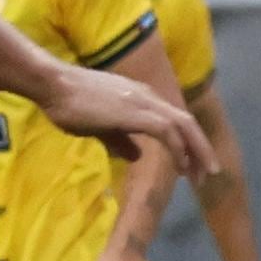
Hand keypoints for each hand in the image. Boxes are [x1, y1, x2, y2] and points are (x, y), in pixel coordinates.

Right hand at [36, 61, 210, 176]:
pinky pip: (166, 131)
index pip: (175, 120)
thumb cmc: (70, 104)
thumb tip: (137, 156)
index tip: (193, 165)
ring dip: (196, 151)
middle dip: (201, 148)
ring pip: (183, 126)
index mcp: (142, 98)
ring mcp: (143, 102)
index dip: (188, 142)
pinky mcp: (134, 111)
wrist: (52, 85)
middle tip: (209, 173)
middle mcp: (148, 97)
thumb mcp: (101, 126)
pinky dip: (177, 149)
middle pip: (186, 122)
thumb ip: (120, 139)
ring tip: (201, 175)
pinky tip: (180, 166)